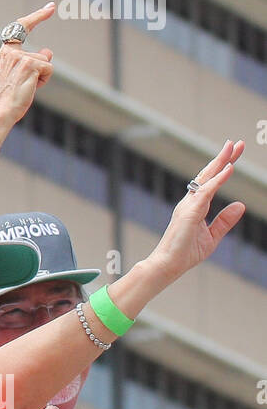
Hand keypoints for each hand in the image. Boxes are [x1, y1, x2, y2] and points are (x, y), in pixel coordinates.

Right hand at [0, 2, 55, 129]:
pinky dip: (44, 80)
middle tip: (36, 54)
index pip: (19, 29)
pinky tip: (31, 89)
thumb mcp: (19, 77)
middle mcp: (9, 52)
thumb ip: (32, 62)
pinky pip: (48, 68)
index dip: (36, 17)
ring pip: (44, 61)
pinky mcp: (29, 64)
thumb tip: (48, 51)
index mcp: (3, 55)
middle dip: (41, 55)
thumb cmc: (8, 99)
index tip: (50, 8)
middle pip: (38, 52)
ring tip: (26, 89)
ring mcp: (19, 57)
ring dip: (41, 77)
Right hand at [145, 141, 245, 283]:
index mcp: (194, 206)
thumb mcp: (213, 236)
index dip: (223, 167)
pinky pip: (207, 191)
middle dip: (223, 157)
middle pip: (208, 174)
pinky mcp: (190, 212)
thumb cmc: (185, 252)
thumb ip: (225, 221)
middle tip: (237, 143)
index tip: (235, 155)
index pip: (211, 181)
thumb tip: (240, 205)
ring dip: (221, 161)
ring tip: (233, 148)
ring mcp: (188, 205)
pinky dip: (218, 179)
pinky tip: (229, 169)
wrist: (168, 265)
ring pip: (207, 178)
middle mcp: (190, 201)